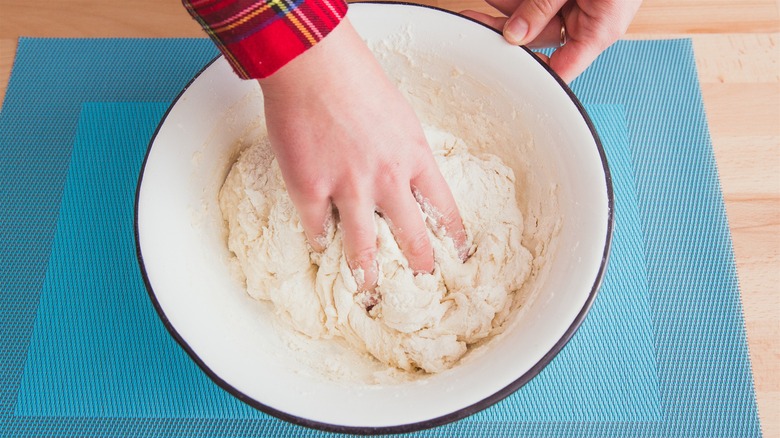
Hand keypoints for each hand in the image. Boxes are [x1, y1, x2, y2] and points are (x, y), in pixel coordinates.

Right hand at [258, 19, 466, 289]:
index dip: (455, 238)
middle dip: (421, 268)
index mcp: (416, 157)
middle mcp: (389, 180)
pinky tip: (321, 248)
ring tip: (370, 293)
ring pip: (364, 249)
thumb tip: (401, 174)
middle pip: (412, 238)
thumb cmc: (357, 79)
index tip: (460, 256)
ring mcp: (349, 188)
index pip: (446, 209)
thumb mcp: (399, 115)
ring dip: (368, 276)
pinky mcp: (311, 189)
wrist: (313, 64)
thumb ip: (404, 149)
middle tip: (423, 287)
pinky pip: (318, 230)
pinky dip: (320, 241)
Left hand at [462, 0, 640, 81]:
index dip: (532, 74)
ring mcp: (578, 5)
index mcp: (599, 32)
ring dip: (508, 6)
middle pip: (538, 37)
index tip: (502, 69)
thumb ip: (543, 6)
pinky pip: (540, 0)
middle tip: (475, 22)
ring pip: (533, 15)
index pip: (560, 70)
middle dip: (506, 28)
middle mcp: (588, 22)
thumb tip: (513, 34)